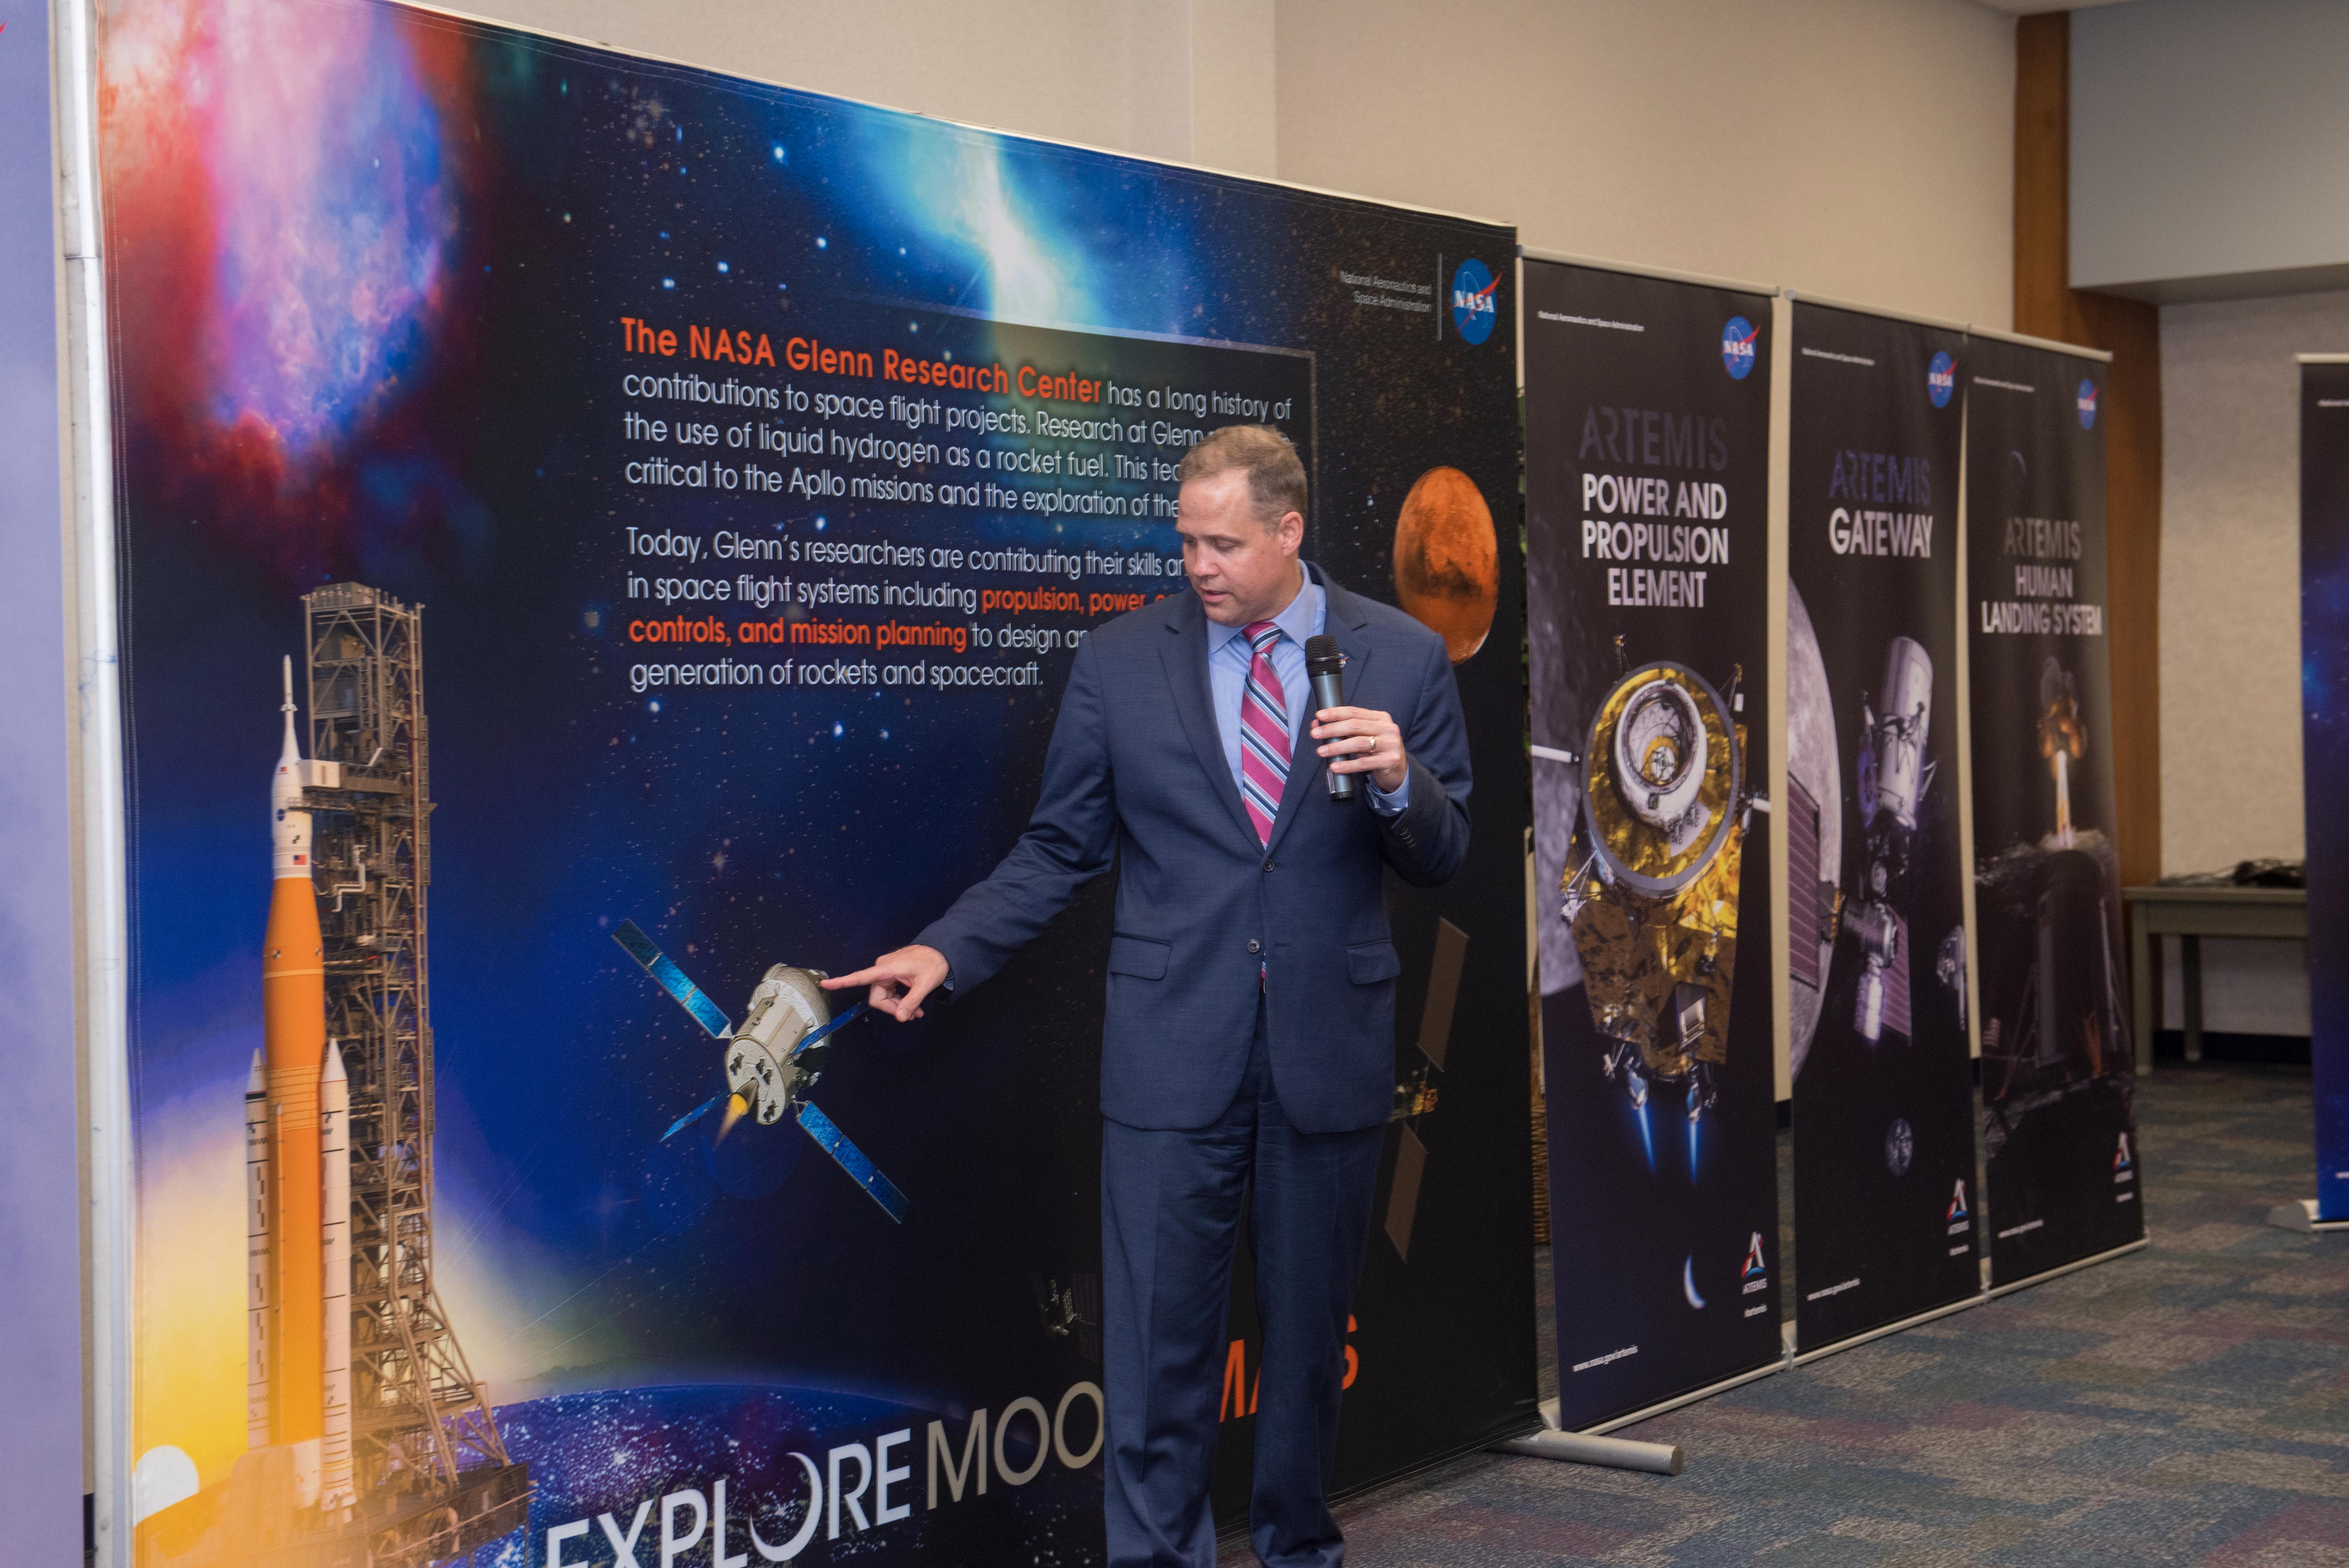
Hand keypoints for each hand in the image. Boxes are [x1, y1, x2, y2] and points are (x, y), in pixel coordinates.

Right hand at [823, 943, 949, 1020]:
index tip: (826, 984)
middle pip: (877, 997)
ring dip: (898, 1006)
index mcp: (886, 968)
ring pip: (883, 996)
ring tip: (916, 1012)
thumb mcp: (924, 985)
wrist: (942, 952)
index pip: (860, 976)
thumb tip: (900, 1018)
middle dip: (892, 1008)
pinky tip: (913, 1007)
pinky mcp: (891, 973)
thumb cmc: (934, 964)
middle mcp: (882, 969)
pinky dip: (899, 1000)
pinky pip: (889, 991)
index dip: (842, 982)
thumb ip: (911, 1002)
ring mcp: (886, 971)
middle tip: (912, 1015)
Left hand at [1311, 705, 1406, 793]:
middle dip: (1332, 729)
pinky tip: (1335, 766)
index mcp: (1381, 718)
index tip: (1319, 716)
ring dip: (1337, 747)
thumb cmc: (1377, 750)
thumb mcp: (1363, 736)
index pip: (1355, 712)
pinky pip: (1364, 763)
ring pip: (1359, 743)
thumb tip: (1317, 723)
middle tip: (1315, 734)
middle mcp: (1388, 728)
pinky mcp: (1390, 760)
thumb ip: (1344, 729)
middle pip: (1355, 726)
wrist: (1398, 770)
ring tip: (1321, 751)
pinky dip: (1348, 765)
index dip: (1336, 713)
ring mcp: (1391, 744)